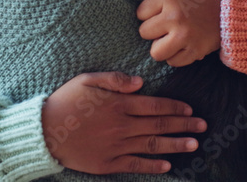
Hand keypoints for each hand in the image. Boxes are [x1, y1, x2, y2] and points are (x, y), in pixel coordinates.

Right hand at [42, 72, 206, 174]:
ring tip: (194, 144)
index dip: (175, 107)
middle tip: (203, 126)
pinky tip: (167, 166)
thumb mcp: (87, 80)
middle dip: (184, 125)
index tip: (190, 109)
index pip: (155, 105)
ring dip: (175, 145)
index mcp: (119, 104)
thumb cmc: (65, 101)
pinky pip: (135, 165)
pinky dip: (152, 166)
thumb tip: (139, 82)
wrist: (43, 131)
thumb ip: (115, 80)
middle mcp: (122, 126)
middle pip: (160, 125)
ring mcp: (116, 146)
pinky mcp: (108, 163)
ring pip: (152, 145)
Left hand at [136, 0, 222, 66]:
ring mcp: (184, 36)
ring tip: (170, 40)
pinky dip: (176, 57)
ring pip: (155, 52)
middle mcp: (175, 17)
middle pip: (144, 33)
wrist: (231, 13)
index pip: (140, 12)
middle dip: (153, 31)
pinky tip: (182, 47)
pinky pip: (172, 62)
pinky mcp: (194, 51)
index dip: (147, 14)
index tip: (158, 14)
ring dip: (161, 47)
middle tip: (164, 28)